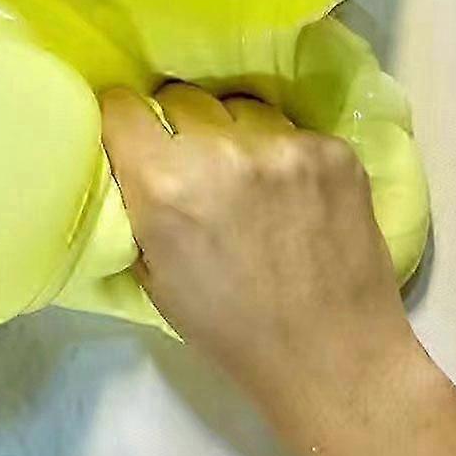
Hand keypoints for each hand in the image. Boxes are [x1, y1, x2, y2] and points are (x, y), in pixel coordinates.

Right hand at [101, 83, 455, 455]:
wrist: (333, 357)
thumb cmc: (230, 329)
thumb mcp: (153, 275)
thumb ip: (137, 205)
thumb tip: (132, 160)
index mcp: (165, 185)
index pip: (122, 106)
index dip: (124, 117)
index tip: (133, 129)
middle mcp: (220, 151)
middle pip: (182, 98)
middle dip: (180, 126)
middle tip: (196, 166)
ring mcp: (283, 146)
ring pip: (240, 111)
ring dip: (236, 136)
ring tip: (251, 181)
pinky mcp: (332, 150)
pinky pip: (291, 132)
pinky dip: (286, 157)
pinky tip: (296, 197)